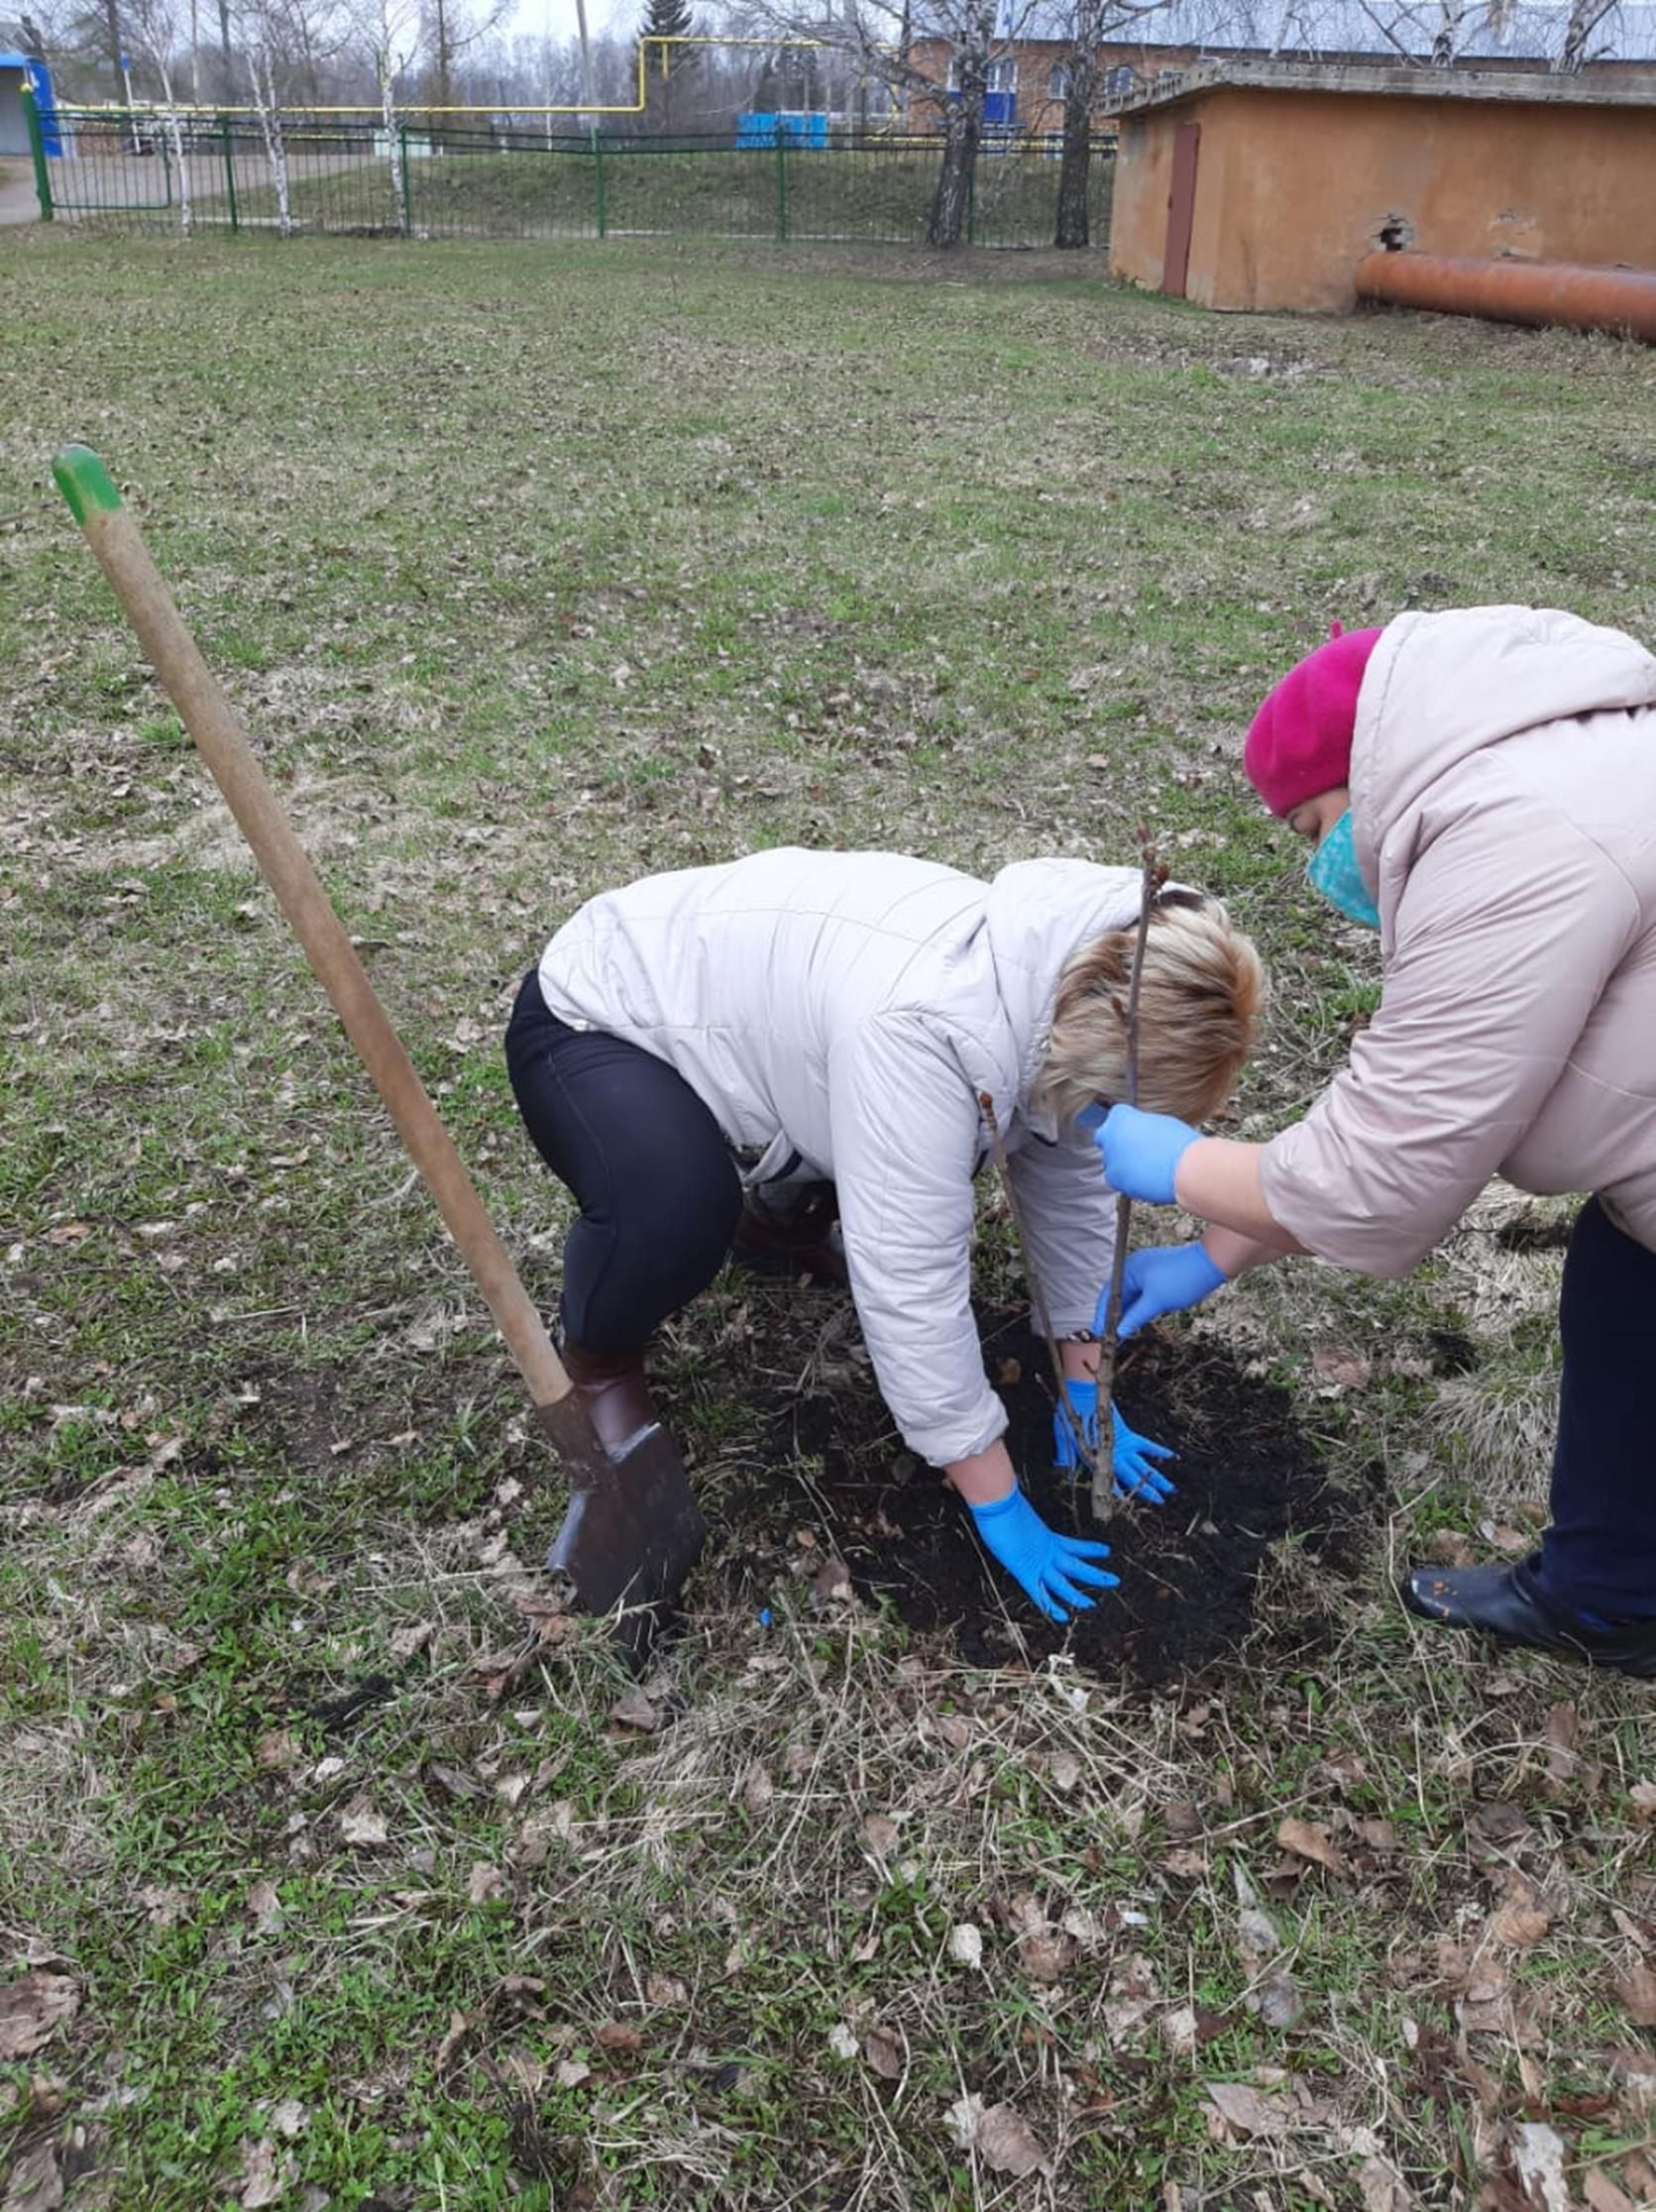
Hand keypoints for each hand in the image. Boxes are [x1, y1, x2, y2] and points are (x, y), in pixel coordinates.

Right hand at [968, 1484, 1117, 1622]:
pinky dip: (1051, 1607)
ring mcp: (1039, 1563)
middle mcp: (1048, 1552)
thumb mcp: (1017, 1512)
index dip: (1092, 1549)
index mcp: (1048, 1537)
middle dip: (1096, 1574)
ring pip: (1064, 1584)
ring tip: (1093, 1605)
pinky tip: (1062, 1617)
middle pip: (1077, 1566)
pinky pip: (1041, 1595)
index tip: (1106, 1551)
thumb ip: (1024, 1516)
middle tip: (1114, 1580)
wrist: (998, 1503)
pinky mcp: (1026, 1572)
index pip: (1076, 1546)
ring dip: (1078, 1596)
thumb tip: (1021, 1505)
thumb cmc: (1002, 1505)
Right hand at [1052, 1383, 1176, 1503]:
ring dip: (1157, 1478)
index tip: (1126, 1510)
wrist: (1081, 1396)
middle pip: (1134, 1479)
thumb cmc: (1071, 1417)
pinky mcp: (1129, 1437)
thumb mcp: (1064, 1439)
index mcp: (1097, 1462)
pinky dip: (1159, 1451)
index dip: (1118, 1497)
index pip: (1110, 1485)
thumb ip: (1063, 1455)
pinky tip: (1172, 1456)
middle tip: (1161, 1503)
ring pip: (1143, 1467)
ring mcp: (1122, 1448)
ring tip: (1170, 1489)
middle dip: (1147, 1492)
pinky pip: (1147, 1446)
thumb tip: (1060, 1470)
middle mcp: (1113, 1458)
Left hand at [1092, 1102, 1199, 1204]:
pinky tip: (1144, 1177)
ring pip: (1110, 1160)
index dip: (1127, 1122)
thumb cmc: (1179, 1144)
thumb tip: (1140, 1132)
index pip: (1116, 1115)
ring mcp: (1111, 1159)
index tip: (1134, 1127)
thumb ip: (1142, 1126)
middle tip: (1132, 1147)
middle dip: (1115, 1141)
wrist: (1185, 1168)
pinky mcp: (1116, 1179)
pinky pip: (1117, 1179)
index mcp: (1122, 1117)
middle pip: (1104, 1136)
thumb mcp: (1160, 1123)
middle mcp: (1111, 1137)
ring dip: (1122, 1162)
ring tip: (1145, 1165)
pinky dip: (1127, 1179)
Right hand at [1096, 1242, 1227, 1340]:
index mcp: (1130, 1269)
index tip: (1100, 1332)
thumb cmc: (1185, 1275)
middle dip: (1113, 1316)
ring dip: (1127, 1312)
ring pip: (1131, 1295)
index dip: (1103, 1316)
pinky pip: (1142, 1294)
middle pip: (1118, 1295)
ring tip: (1122, 1330)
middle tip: (1110, 1335)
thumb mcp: (1156, 1301)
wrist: (1211, 1264)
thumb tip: (1121, 1330)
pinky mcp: (1158, 1275)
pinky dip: (1138, 1307)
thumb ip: (1136, 1317)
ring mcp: (1147, 1271)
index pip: (1108, 1295)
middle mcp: (1135, 1267)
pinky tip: (1137, 1318)